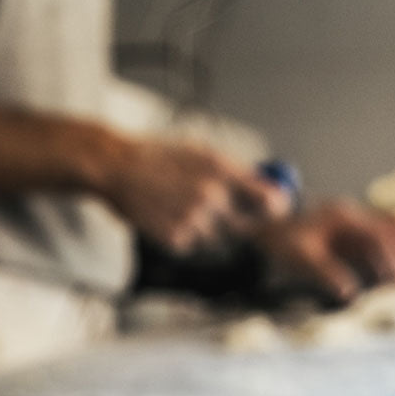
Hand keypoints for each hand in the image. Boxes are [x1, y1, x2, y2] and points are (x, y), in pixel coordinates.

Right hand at [95, 135, 290, 252]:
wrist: (117, 169)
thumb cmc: (156, 155)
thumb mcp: (199, 151)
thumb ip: (232, 170)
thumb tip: (262, 185)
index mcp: (221, 170)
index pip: (266, 198)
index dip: (275, 208)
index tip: (277, 210)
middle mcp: (212, 196)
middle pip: (242, 224)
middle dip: (235, 220)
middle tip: (215, 209)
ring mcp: (193, 220)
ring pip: (213, 236)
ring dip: (204, 228)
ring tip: (178, 205)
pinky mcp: (175, 239)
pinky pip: (190, 244)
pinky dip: (182, 235)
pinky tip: (165, 216)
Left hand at [255, 199, 394, 301]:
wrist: (264, 227)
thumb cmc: (280, 244)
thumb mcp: (300, 259)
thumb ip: (325, 273)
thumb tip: (351, 293)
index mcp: (344, 218)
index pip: (379, 239)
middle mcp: (354, 214)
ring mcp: (354, 219)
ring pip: (394, 229)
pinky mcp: (352, 228)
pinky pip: (384, 236)